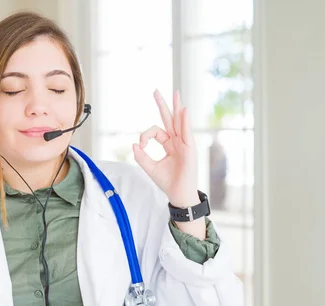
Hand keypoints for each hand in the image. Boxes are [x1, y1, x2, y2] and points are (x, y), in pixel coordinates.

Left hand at [132, 89, 198, 207]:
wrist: (178, 194)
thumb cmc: (168, 182)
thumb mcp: (150, 168)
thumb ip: (142, 157)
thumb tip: (134, 144)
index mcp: (169, 145)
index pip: (156, 132)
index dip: (146, 136)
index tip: (141, 145)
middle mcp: (177, 142)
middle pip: (170, 120)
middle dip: (163, 105)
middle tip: (156, 91)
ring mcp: (184, 144)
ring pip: (179, 122)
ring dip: (177, 107)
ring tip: (175, 93)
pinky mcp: (190, 149)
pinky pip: (187, 132)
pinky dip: (185, 121)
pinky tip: (183, 110)